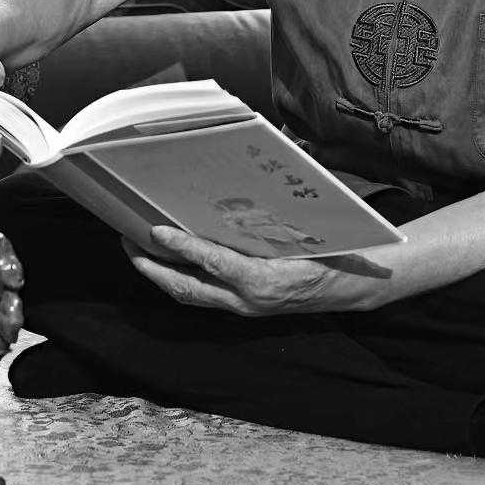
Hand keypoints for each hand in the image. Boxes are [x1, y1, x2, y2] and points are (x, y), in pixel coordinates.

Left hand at [124, 226, 393, 315]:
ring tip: (137, 248)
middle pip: (188, 289)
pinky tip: (169, 259)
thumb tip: (244, 176)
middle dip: (152, 268)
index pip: (215, 264)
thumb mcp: (312, 229)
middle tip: (127, 240)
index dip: (183, 248)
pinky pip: (204, 295)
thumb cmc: (338, 249)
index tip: (156, 230)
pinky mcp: (245, 306)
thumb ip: (276, 212)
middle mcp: (250, 300)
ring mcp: (246, 308)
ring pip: (191, 296)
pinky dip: (182, 277)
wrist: (357, 287)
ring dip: (161, 274)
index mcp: (267, 281)